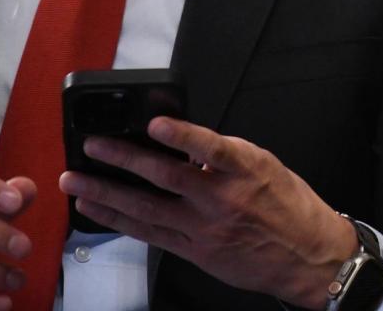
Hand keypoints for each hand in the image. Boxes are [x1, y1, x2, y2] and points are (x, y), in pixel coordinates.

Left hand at [58, 117, 357, 307]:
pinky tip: (97, 209)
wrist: (307, 257)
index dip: (182, 136)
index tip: (156, 124)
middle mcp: (223, 199)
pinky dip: (119, 220)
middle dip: (123, 160)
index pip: (211, 148)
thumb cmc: (290, 207)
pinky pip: (150, 234)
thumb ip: (225, 156)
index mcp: (246, 170)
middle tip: (92, 147)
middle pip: (165, 178)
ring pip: (147, 209)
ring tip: (75, 181)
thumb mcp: (266, 167)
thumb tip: (182, 143)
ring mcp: (205, 229)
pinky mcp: (195, 251)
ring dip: (106, 193)